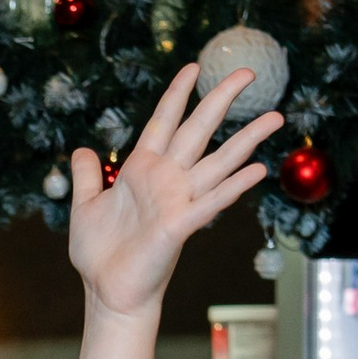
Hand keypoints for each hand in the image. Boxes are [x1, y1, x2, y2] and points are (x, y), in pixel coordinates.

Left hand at [66, 64, 280, 321]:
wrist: (106, 291)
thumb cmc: (100, 253)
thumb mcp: (85, 207)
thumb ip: (87, 177)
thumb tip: (82, 150)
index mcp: (141, 169)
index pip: (163, 122)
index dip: (177, 94)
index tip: (193, 67)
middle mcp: (165, 179)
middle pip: (198, 129)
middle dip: (221, 100)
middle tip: (248, 73)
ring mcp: (176, 200)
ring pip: (217, 162)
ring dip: (246, 140)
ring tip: (275, 116)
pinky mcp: (180, 225)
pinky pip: (211, 202)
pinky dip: (234, 186)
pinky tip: (259, 170)